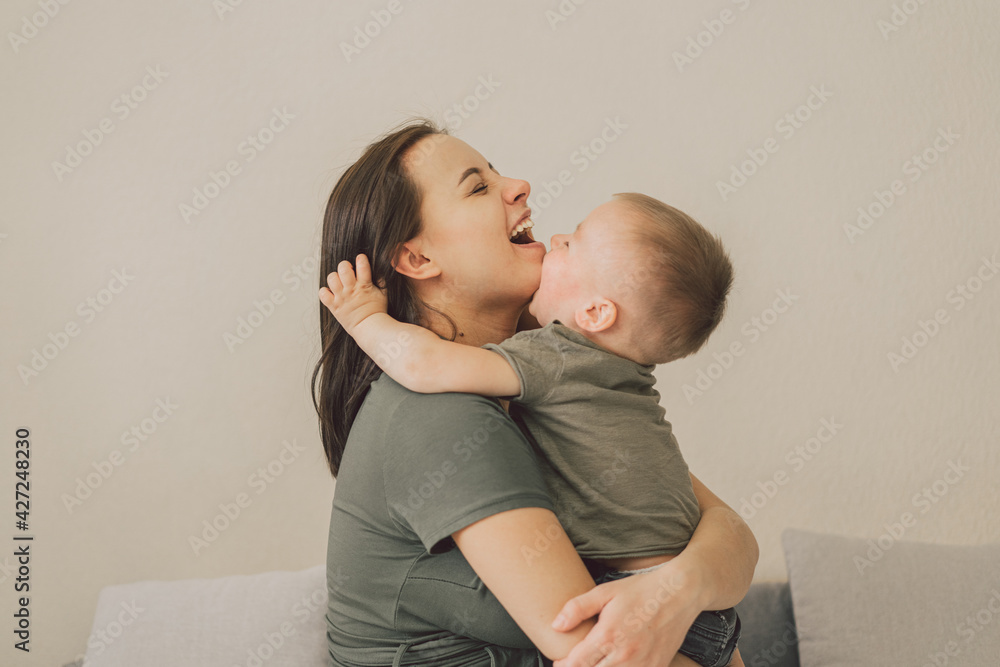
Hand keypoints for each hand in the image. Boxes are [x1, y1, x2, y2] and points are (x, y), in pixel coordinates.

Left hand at [318, 254, 387, 334]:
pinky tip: (331, 293)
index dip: (361, 259)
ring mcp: (341, 297)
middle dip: (345, 266)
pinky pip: (322, 294)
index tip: (360, 259)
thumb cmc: (377, 311)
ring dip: (334, 277)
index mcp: (364, 285)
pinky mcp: (334, 306)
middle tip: (348, 271)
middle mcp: (351, 290)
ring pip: (331, 278)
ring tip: (339, 282)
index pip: (362, 265)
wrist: (370, 328)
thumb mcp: (383, 294)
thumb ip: (380, 281)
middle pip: (343, 268)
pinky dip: (324, 292)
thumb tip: (377, 271)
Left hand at [550, 559, 704, 665]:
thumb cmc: (640, 590)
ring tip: (597, 661)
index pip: (576, 664)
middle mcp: (624, 655)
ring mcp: (642, 664)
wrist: (679, 593)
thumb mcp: (605, 592)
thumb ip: (577, 608)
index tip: (559, 662)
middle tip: (576, 662)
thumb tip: (556, 625)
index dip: (563, 666)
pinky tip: (617, 662)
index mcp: (607, 636)